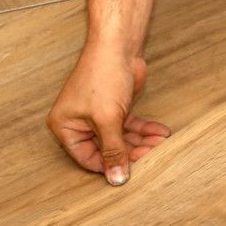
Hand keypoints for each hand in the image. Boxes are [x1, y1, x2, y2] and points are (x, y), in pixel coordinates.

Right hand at [46, 44, 170, 184]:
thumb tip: (116, 180)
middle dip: (131, 152)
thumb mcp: (107, 119)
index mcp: (65, 127)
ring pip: (121, 139)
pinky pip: (129, 127)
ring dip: (141, 142)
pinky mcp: (114, 108)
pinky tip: (160, 133)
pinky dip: (144, 130)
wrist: (118, 45)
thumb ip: (113, 151)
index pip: (87, 158)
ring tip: (160, 143)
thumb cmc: (102, 76)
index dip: (110, 165)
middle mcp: (78, 124)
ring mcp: (97, 116)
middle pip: (106, 150)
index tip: (132, 170)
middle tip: (152, 153)